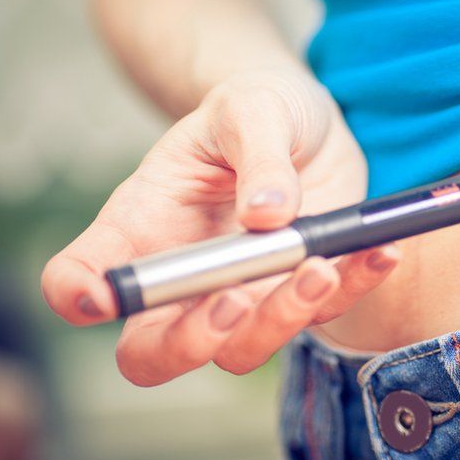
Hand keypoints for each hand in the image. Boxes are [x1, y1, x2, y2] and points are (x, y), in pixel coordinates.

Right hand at [41, 71, 399, 385]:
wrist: (303, 117)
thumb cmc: (254, 108)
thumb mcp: (250, 108)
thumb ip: (257, 155)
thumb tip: (268, 215)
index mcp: (142, 229)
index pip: (78, 279)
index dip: (79, 297)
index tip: (102, 295)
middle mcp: (184, 278)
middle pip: (157, 351)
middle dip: (191, 344)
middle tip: (231, 303)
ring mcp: (242, 293)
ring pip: (243, 349)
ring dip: (281, 321)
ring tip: (320, 266)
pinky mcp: (300, 290)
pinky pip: (323, 312)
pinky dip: (353, 288)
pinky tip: (380, 252)